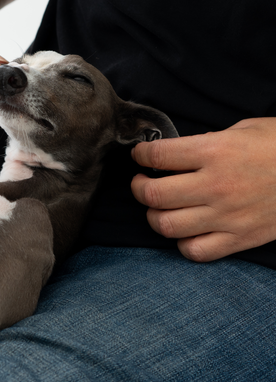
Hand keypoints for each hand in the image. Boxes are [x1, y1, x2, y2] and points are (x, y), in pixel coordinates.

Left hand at [131, 117, 275, 261]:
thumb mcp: (244, 130)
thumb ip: (206, 142)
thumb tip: (175, 154)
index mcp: (215, 152)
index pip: (157, 156)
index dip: (140, 155)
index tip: (140, 156)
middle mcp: (216, 186)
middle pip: (152, 195)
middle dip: (138, 188)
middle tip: (142, 183)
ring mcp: (227, 216)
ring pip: (166, 226)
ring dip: (154, 217)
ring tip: (159, 207)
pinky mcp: (239, 239)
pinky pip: (194, 251)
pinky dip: (183, 243)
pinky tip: (187, 230)